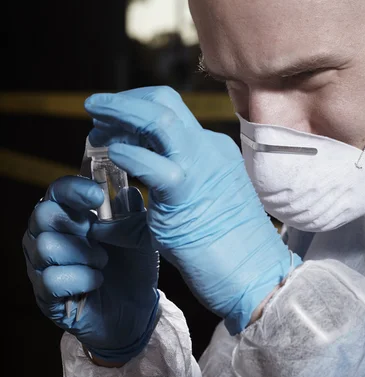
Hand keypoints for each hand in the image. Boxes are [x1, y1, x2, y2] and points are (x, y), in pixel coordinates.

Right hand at [23, 176, 158, 362]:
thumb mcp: (139, 231)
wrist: (138, 309)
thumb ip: (131, 208)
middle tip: (98, 235)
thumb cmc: (133, 264)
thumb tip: (126, 190)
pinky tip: (97, 280)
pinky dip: (81, 278)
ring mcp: (42, 267)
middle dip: (74, 222)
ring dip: (82, 253)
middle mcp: (47, 236)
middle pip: (42, 215)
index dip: (73, 189)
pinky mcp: (45, 297)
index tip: (97, 196)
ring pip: (45, 246)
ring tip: (102, 261)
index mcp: (68, 215)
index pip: (55, 191)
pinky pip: (51, 279)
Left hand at [85, 86, 301, 334]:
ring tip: (94, 123)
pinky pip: (156, 165)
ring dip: (121, 111)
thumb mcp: (184, 214)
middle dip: (124, 100)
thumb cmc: (222, 251)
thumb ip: (147, 207)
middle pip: (164, 101)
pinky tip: (113, 156)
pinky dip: (130, 155)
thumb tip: (107, 217)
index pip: (168, 112)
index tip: (108, 123)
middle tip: (95, 109)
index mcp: (208, 150)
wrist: (257, 276)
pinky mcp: (189, 194)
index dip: (133, 109)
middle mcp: (207, 148)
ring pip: (160, 117)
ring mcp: (202, 166)